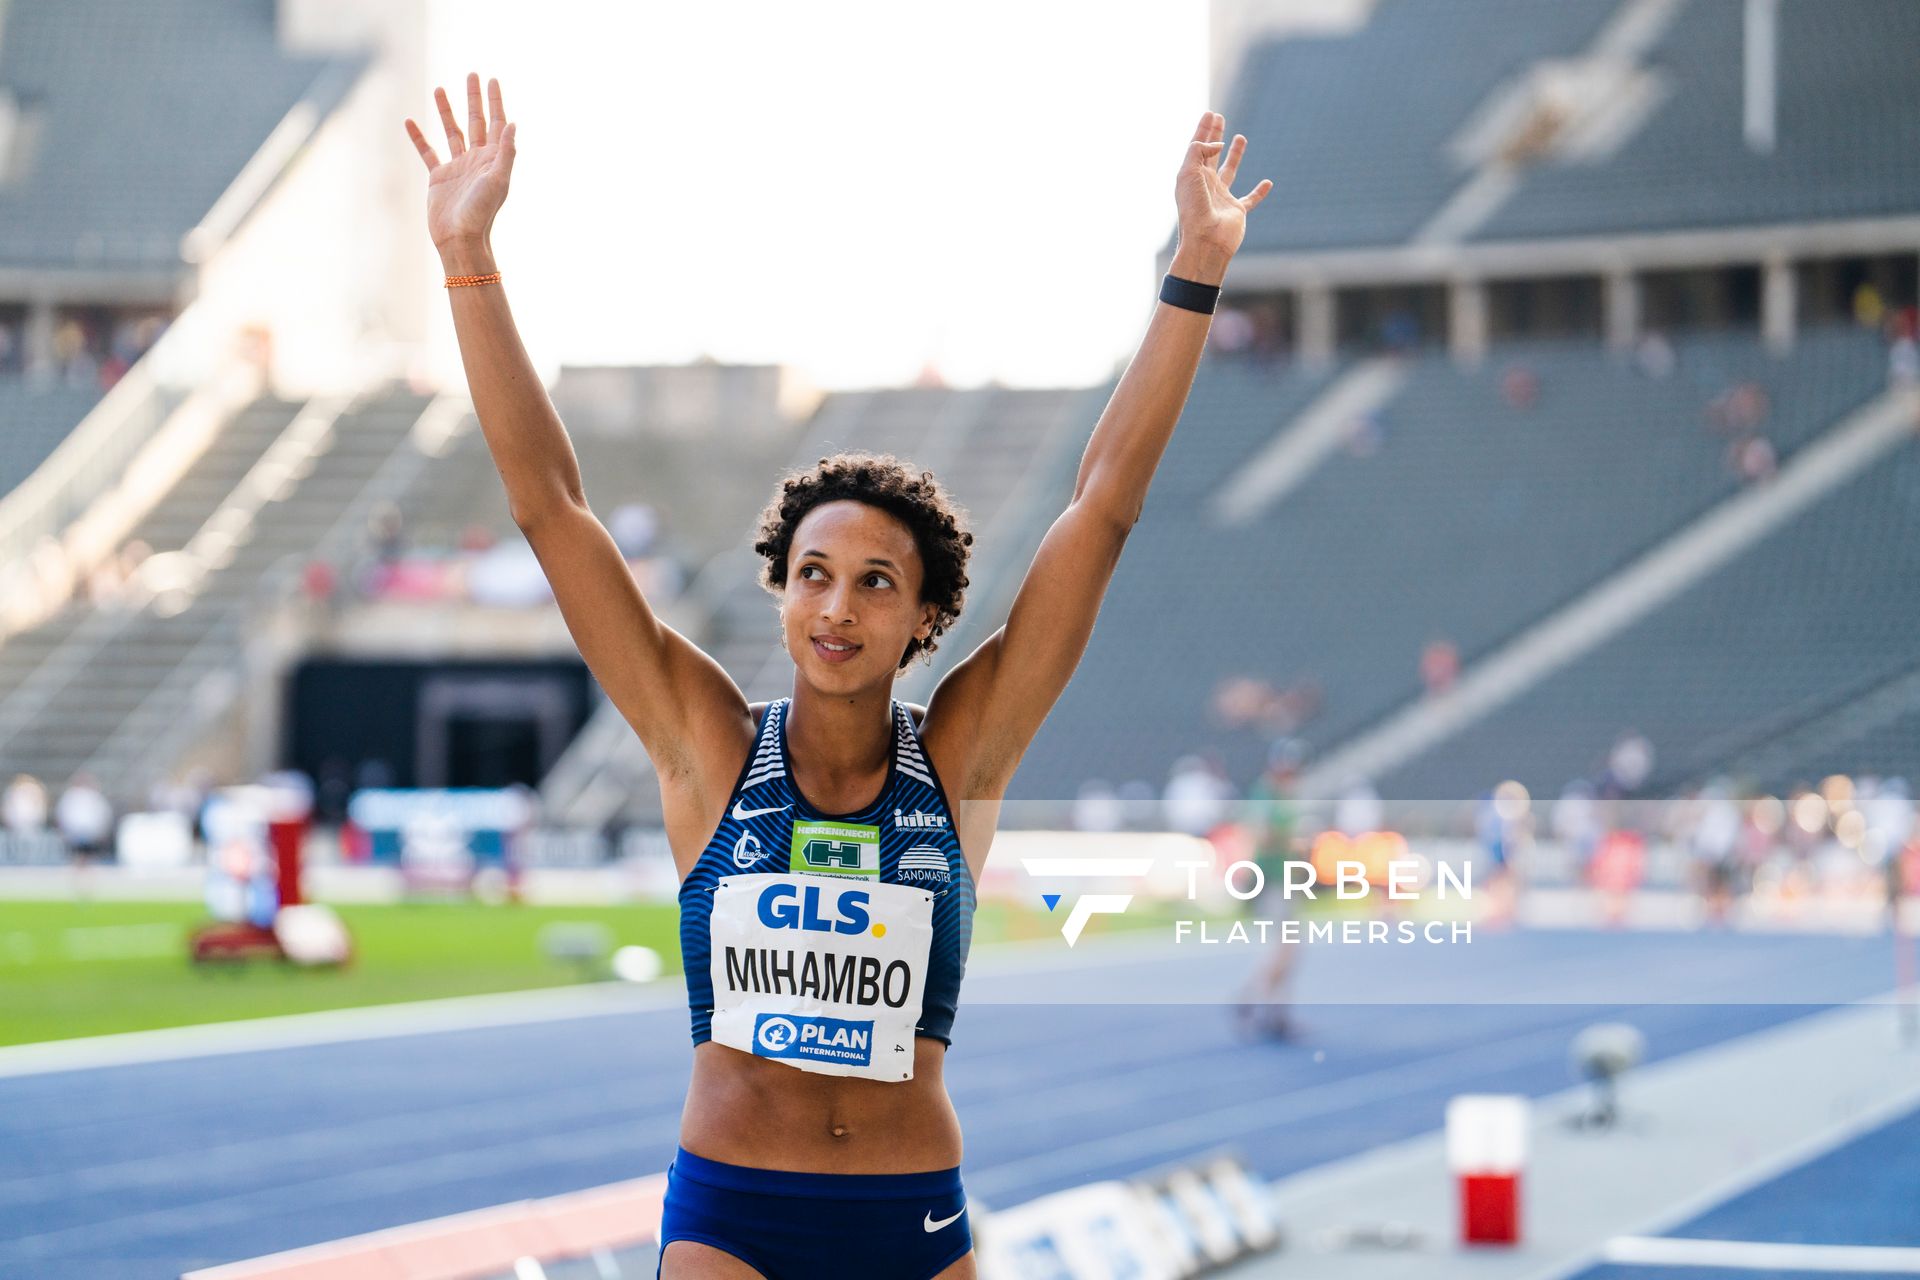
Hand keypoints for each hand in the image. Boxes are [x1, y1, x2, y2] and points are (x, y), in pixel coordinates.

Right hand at [405, 73, 516, 253]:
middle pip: (475, 121)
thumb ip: (506, 152)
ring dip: (446, 111)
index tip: (492, 79)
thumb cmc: (481, 212)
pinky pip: (427, 152)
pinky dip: (418, 137)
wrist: (460, 239)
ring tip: (440, 89)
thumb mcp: (497, 180)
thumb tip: (513, 123)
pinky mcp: (438, 177)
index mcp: (492, 159)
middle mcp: (476, 160)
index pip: (496, 123)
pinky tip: (410, 122)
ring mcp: (457, 167)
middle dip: (474, 98)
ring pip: (451, 132)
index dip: (495, 101)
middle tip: (472, 75)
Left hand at [1172, 111, 1271, 283]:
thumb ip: (1199, 150)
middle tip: (1219, 117)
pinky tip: (1267, 183)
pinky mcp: (1237, 211)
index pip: (1198, 147)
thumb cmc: (1194, 208)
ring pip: (1229, 171)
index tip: (1210, 113)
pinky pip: (1250, 199)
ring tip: (1240, 138)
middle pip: (1210, 154)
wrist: (1206, 240)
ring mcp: (1222, 198)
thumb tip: (1217, 145)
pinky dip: (1259, 192)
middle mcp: (1206, 185)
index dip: (1203, 129)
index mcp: (1192, 176)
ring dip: (1234, 155)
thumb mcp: (1189, 173)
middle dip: (1215, 135)